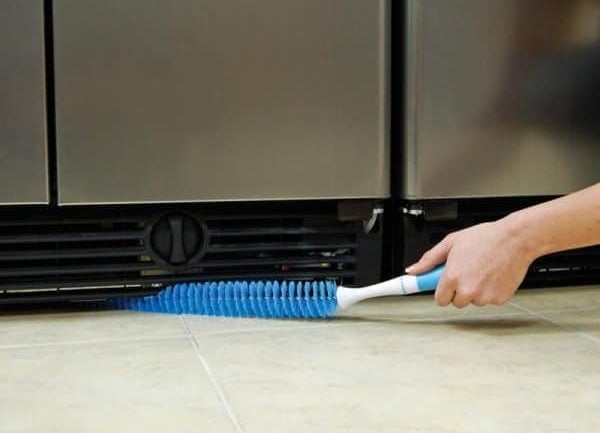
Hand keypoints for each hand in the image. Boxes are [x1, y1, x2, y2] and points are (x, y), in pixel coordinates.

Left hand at [406, 219, 535, 307]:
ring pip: (473, 301)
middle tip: (466, 272)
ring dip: (475, 290)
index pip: (439, 300)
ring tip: (481, 270)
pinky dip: (490, 291)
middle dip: (458, 290)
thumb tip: (413, 270)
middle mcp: (468, 290)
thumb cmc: (485, 238)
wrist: (515, 239)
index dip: (442, 291)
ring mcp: (485, 296)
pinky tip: (493, 275)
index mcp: (452, 277)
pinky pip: (489, 300)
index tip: (444, 286)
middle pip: (456, 302)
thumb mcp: (450, 242)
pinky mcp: (500, 299)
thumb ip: (429, 260)